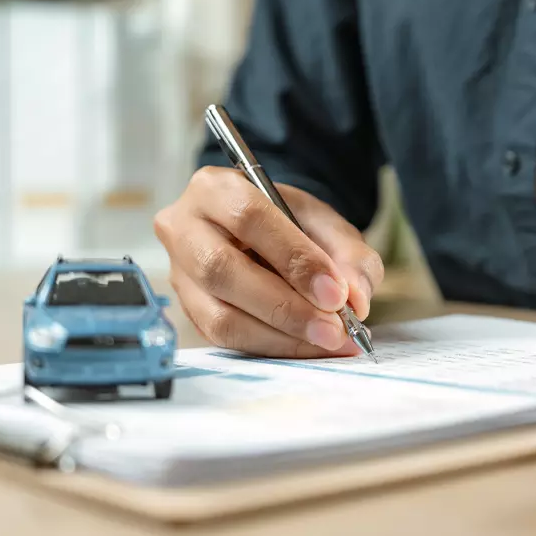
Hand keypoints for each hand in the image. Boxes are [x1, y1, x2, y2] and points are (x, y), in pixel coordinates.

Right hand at [153, 167, 383, 356]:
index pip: (250, 219)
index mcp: (216, 188)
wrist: (264, 234)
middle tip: (334, 329)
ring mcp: (179, 274)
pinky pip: (224, 340)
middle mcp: (184, 228)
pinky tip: (308, 347)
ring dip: (281, 337)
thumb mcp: (326, 224)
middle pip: (224, 271)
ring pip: (220, 316)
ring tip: (329, 342)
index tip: (335, 294)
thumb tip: (356, 300)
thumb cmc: (291, 224)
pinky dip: (272, 348)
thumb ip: (348, 255)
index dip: (294, 260)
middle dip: (286, 308)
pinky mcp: (188, 311)